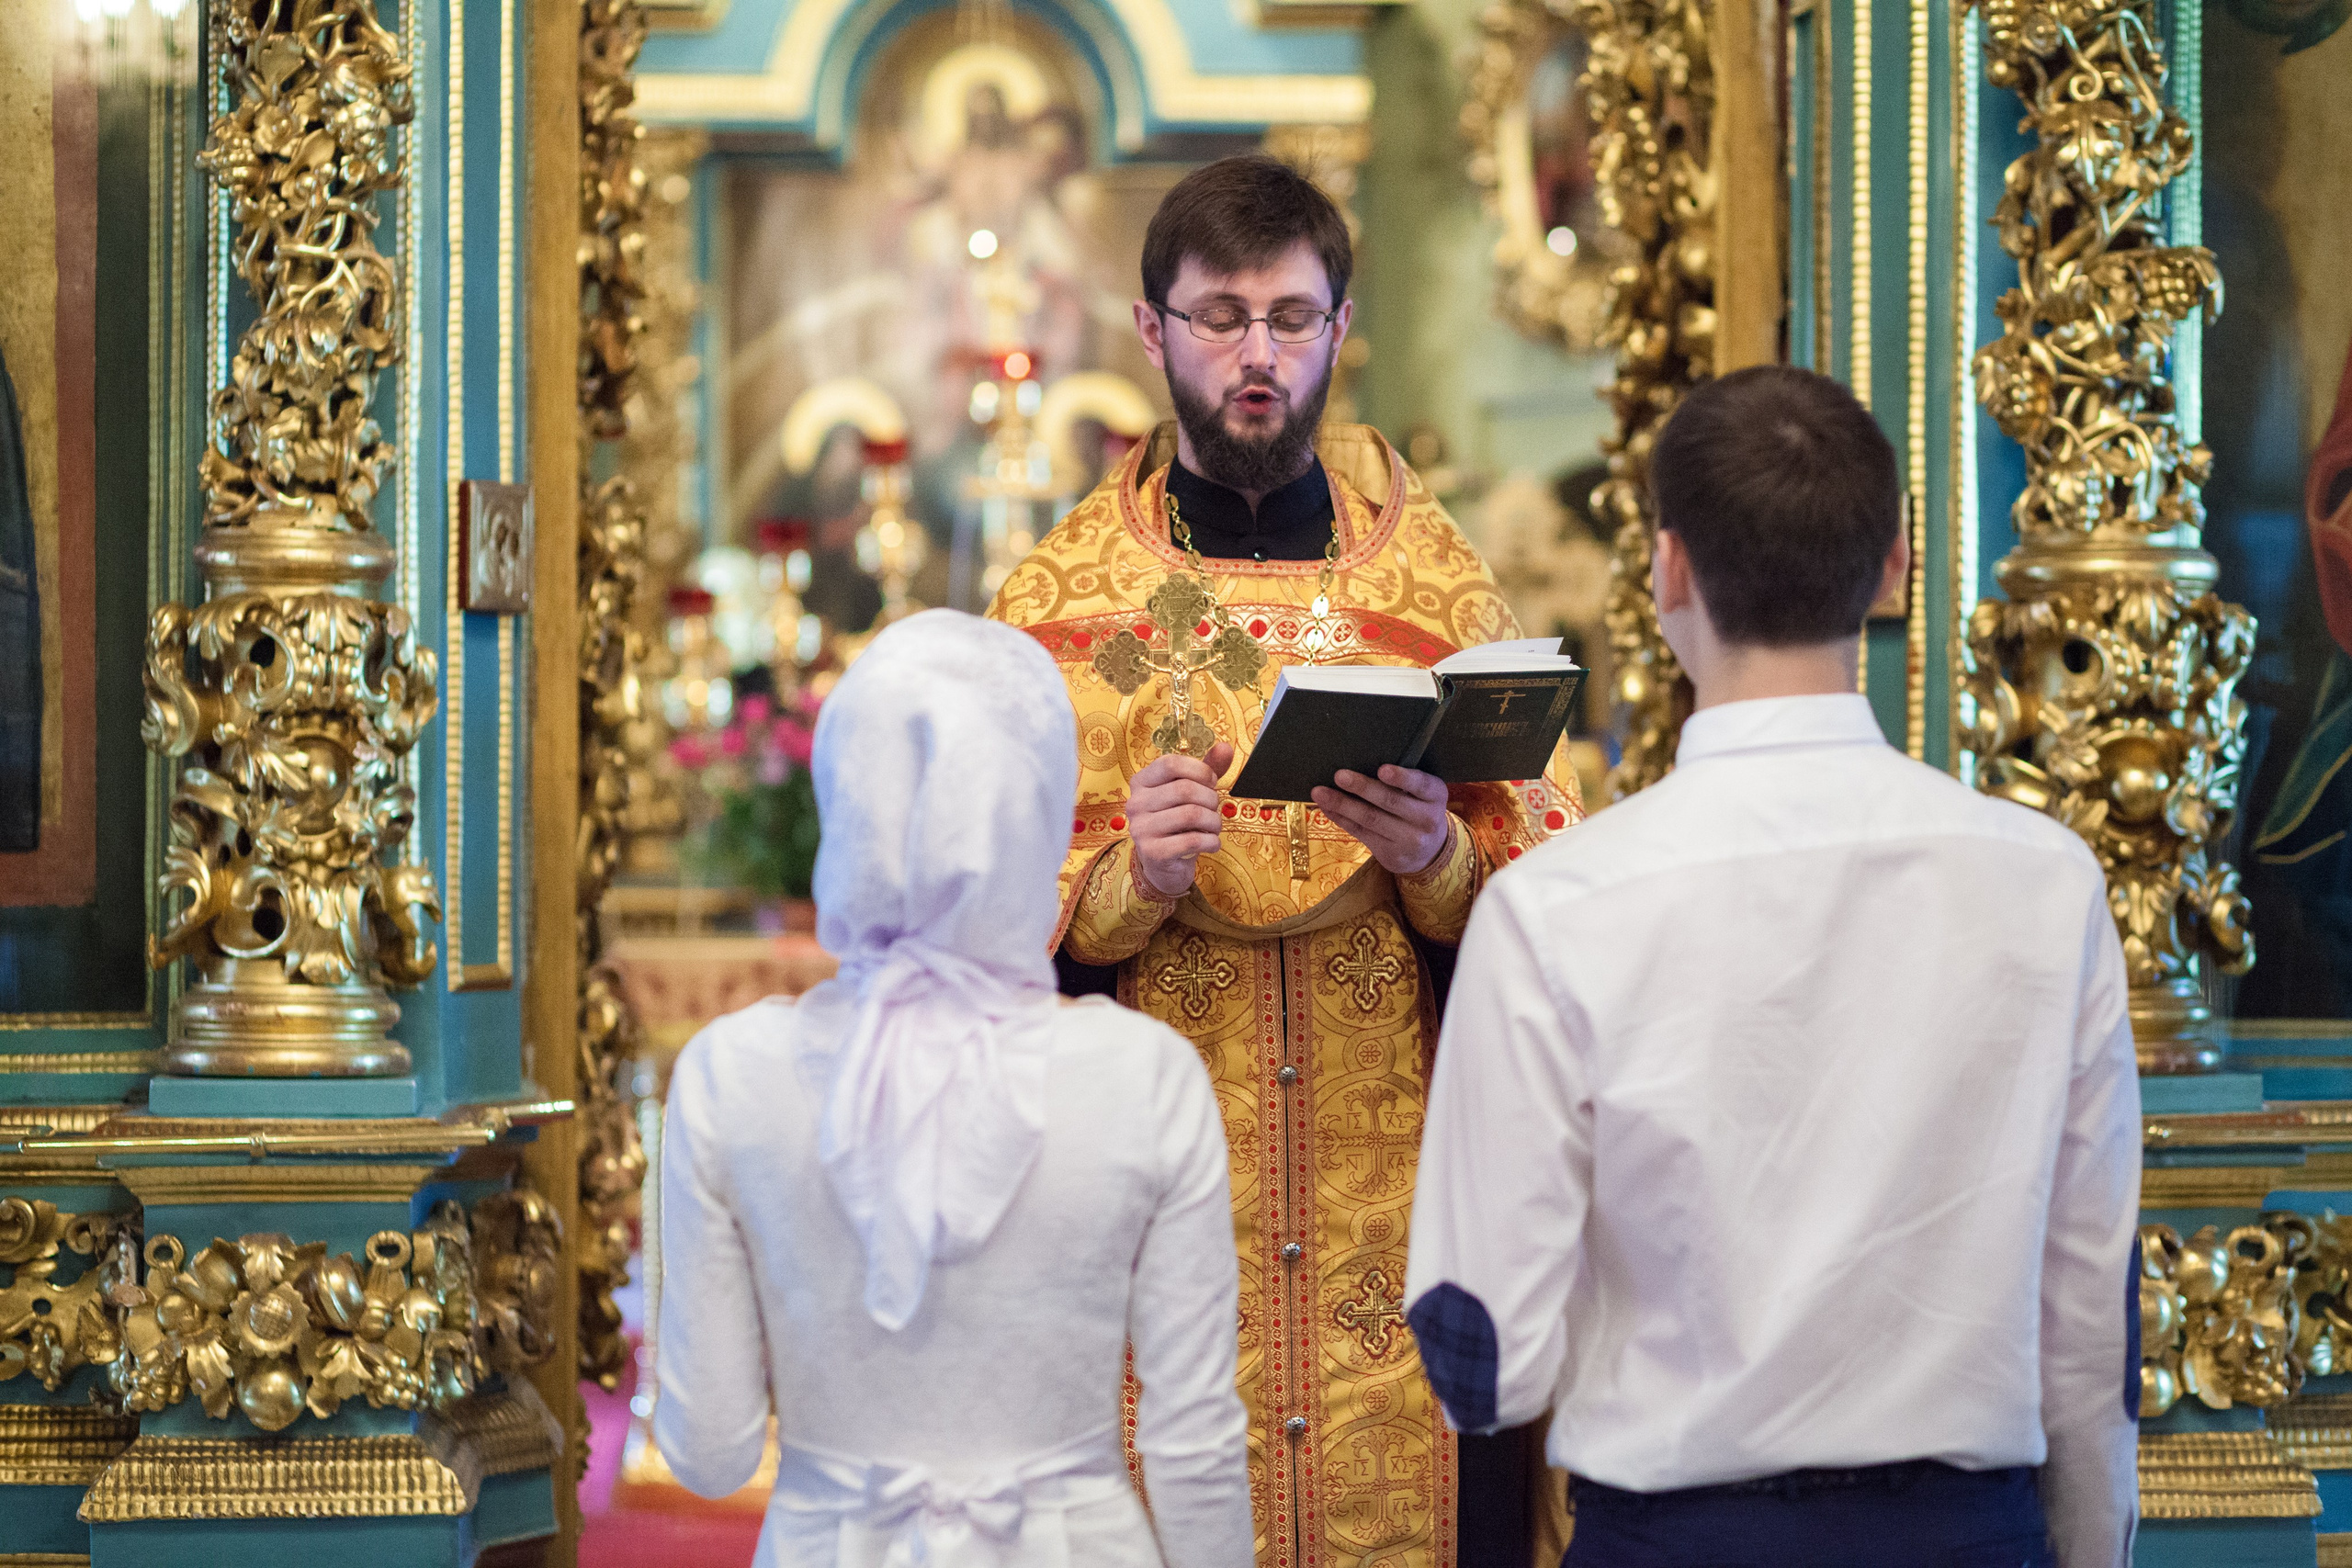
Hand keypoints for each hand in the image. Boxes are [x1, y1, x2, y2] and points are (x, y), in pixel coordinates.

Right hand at [1128, 740, 1235, 898]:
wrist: (1163, 864)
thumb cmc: (1178, 823)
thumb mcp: (1190, 792)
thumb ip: (1206, 769)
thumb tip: (1225, 747)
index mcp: (1141, 782)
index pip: (1170, 763)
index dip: (1199, 770)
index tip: (1211, 782)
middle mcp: (1135, 803)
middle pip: (1184, 789)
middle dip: (1211, 799)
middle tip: (1214, 809)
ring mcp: (1141, 829)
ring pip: (1191, 814)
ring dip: (1213, 821)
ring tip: (1214, 827)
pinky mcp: (1153, 852)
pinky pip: (1192, 840)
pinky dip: (1211, 841)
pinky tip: (1211, 843)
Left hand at [1313, 765, 1451, 876]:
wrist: (1430, 852)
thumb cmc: (1419, 808)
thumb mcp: (1423, 794)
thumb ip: (1403, 781)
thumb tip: (1359, 761)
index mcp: (1436, 795)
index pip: (1421, 784)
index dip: (1402, 777)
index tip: (1382, 769)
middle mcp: (1427, 819)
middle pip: (1390, 801)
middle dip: (1362, 787)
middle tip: (1339, 775)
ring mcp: (1408, 840)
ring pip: (1370, 819)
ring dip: (1342, 804)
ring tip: (1320, 792)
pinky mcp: (1390, 854)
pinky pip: (1361, 833)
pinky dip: (1341, 818)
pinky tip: (1326, 807)